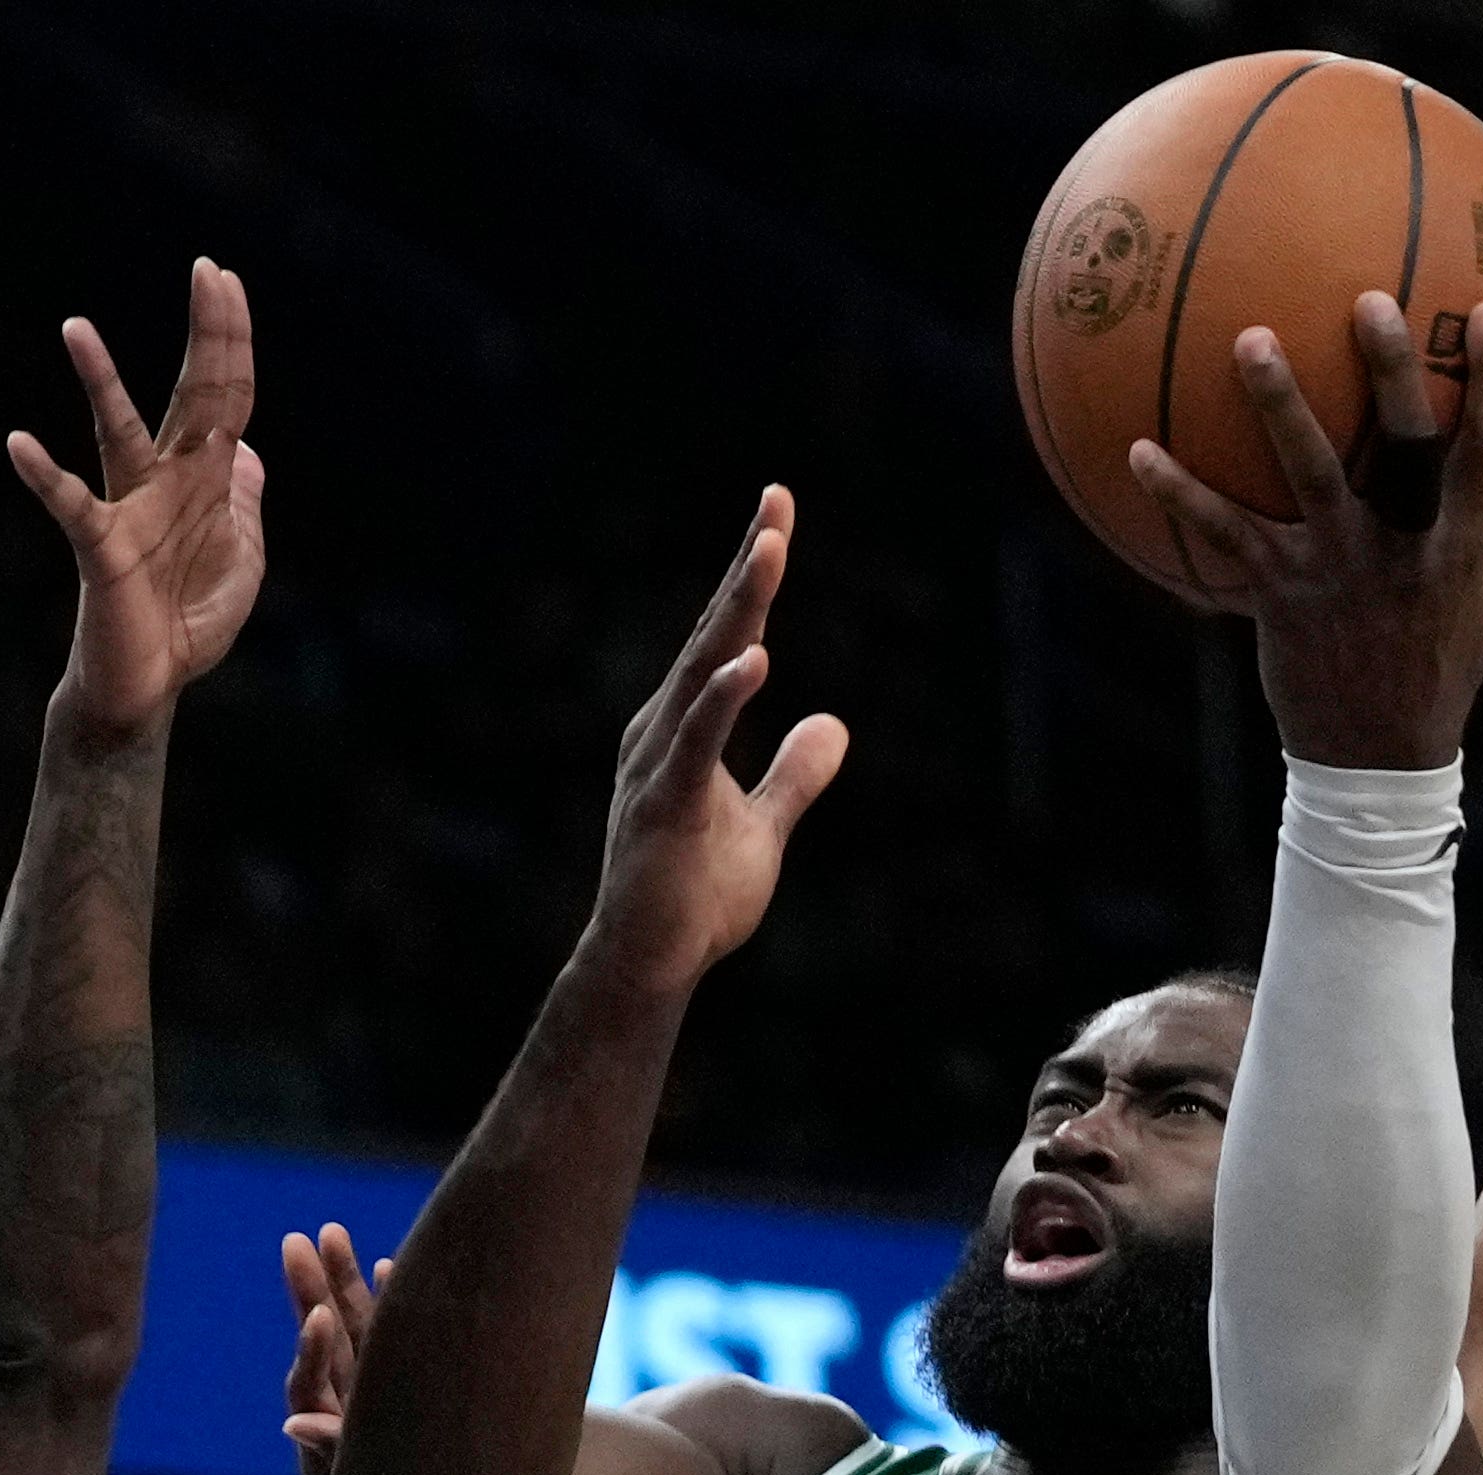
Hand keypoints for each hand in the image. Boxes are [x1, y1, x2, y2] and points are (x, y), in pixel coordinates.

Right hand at [9, 259, 268, 740]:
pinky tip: (20, 444)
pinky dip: (45, 477)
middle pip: (193, 396)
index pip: (226, 399)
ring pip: (116, 432)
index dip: (232, 344)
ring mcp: (131, 509)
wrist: (147, 686)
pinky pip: (71, 506)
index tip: (227, 280)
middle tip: (207, 272)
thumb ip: (247, 506)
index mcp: (206, 482)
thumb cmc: (186, 625)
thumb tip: (250, 452)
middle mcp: (166, 481)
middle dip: (206, 337)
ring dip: (99, 382)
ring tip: (76, 326)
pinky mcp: (102, 549)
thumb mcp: (241, 562)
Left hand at [279, 1222, 387, 1474]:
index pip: (311, 1382)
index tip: (317, 1315)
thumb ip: (334, 1451)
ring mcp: (380, 1393)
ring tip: (331, 1233)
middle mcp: (351, 1407)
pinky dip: (393, 1305)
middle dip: (312, 1292)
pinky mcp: (411, 1387)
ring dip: (346, 1284)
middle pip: (325, 1343)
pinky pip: (393, 1341)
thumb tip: (292, 1422)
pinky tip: (389, 1266)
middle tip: (297, 1242)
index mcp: (333, 1435)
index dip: (310, 1349)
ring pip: (358, 1331)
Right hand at [583, 489, 850, 993]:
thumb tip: (831, 723)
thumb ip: (795, 775)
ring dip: (739, 609)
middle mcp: (663, 729)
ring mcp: (659, 763)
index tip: (777, 516)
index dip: (753, 579)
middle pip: (714, 634)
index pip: (727, 639)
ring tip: (770, 550)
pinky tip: (753, 659)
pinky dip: (723, 698)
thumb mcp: (766, 828)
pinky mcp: (664, 804)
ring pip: (705, 670)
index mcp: (685, 728)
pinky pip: (696, 742)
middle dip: (748, 567)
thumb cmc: (695, 899)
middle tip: (777, 502)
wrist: (651, 965)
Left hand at [1129, 294, 1482, 769]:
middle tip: (1372, 299)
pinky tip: (1136, 450)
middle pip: (1406, 449)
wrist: (1378, 758)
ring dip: (1279, 406)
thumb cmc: (1444, 664)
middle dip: (1395, 373)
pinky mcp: (1279, 594)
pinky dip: (1179, 494)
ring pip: (1309, 476)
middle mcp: (1402, 548)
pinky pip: (1224, 536)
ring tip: (1250, 338)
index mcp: (1459, 543)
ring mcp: (1337, 568)